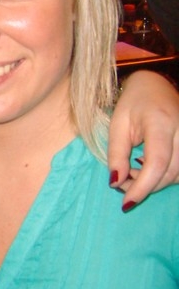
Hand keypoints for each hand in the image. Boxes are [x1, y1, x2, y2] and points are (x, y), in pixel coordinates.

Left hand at [108, 70, 178, 209]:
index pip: (157, 162)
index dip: (142, 186)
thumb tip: (116, 183)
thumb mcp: (117, 125)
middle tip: (121, 182)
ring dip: (154, 183)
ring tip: (131, 172)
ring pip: (177, 175)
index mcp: (160, 122)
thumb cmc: (133, 103)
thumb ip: (116, 154)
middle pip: (169, 173)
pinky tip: (146, 167)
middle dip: (144, 186)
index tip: (126, 203)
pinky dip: (164, 177)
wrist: (155, 86)